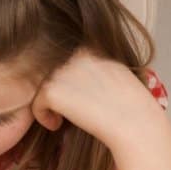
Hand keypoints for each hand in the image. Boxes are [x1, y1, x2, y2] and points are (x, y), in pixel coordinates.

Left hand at [30, 50, 160, 144]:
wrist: (133, 120)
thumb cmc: (130, 104)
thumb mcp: (115, 71)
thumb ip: (93, 66)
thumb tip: (71, 73)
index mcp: (91, 45)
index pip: (67, 60)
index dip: (68, 81)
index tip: (81, 98)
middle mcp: (73, 53)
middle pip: (53, 73)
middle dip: (59, 92)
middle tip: (73, 110)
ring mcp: (61, 70)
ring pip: (43, 88)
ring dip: (50, 105)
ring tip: (65, 119)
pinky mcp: (51, 89)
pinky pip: (37, 105)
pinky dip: (43, 117)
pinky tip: (58, 125)